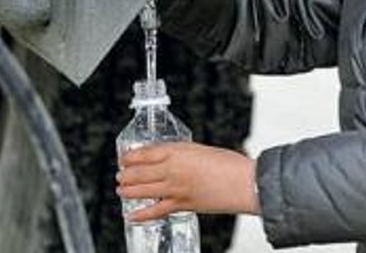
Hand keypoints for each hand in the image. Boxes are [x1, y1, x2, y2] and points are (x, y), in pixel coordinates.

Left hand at [117, 143, 257, 221]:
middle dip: (126, 174)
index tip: (125, 158)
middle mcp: (172, 169)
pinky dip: (141, 214)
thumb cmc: (230, 164)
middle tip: (121, 175)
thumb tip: (171, 160)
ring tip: (122, 190)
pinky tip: (132, 215)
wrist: (244, 183)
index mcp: (178, 151)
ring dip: (128, 191)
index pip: (145, 153)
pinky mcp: (182, 205)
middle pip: (139, 173)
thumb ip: (184, 155)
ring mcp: (175, 188)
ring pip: (142, 191)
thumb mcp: (202, 150)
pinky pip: (155, 211)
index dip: (131, 156)